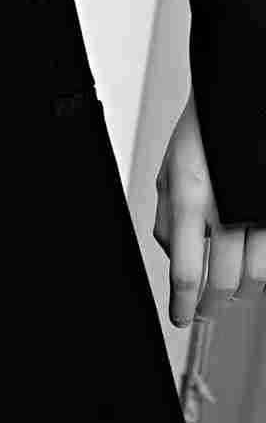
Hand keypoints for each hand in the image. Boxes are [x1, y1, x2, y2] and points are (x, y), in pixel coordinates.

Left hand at [152, 90, 265, 326]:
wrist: (242, 104)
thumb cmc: (204, 136)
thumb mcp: (169, 173)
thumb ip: (167, 220)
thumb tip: (174, 259)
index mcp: (191, 200)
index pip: (187, 272)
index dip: (183, 304)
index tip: (179, 318)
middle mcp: (229, 210)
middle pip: (224, 284)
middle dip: (210, 307)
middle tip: (202, 314)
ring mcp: (261, 212)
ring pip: (258, 277)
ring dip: (241, 295)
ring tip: (228, 296)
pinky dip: (262, 270)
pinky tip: (250, 270)